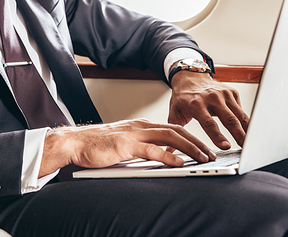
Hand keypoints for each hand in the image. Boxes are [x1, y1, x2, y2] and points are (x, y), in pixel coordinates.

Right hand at [38, 119, 216, 177]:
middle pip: (176, 131)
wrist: (76, 142)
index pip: (173, 128)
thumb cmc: (99, 144)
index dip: (192, 137)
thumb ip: (146, 145)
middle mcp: (141, 126)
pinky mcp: (125, 145)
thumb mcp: (128, 143)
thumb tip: (167, 154)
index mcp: (142, 125)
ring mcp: (134, 134)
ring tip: (202, 157)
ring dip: (189, 148)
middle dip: (197, 141)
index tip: (204, 147)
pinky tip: (179, 162)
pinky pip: (152, 149)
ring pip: (169, 137)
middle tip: (211, 153)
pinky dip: (168, 156)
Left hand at [168, 70, 248, 149]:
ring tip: (253, 143)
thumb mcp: (175, 112)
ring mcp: (224, 94)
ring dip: (247, 130)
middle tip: (246, 149)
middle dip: (239, 135)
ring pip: (239, 115)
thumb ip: (175, 131)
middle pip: (229, 120)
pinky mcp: (232, 92)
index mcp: (196, 104)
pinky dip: (246, 122)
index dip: (217, 136)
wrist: (190, 77)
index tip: (226, 147)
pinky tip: (250, 132)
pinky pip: (241, 110)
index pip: (209, 123)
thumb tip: (169, 150)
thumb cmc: (182, 97)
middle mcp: (212, 98)